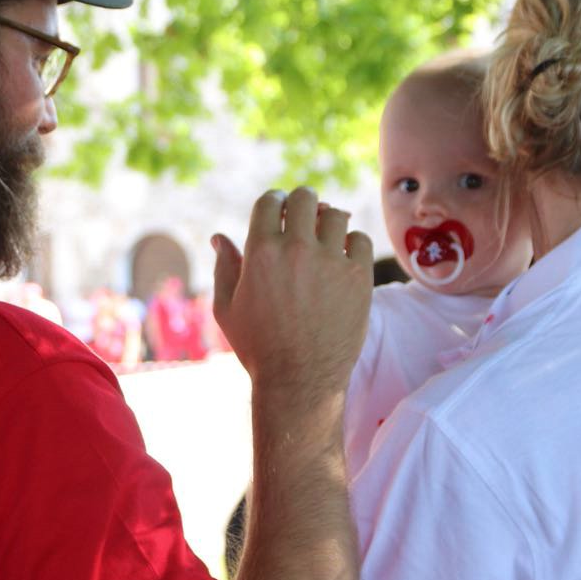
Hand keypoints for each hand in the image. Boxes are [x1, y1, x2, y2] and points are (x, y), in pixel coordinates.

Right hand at [211, 187, 372, 395]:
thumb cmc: (258, 348)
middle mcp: (296, 249)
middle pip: (306, 198)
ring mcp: (330, 262)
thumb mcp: (228, 309)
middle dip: (304, 205)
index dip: (275, 201)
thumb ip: (224, 267)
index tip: (281, 210)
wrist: (299, 381)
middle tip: (306, 218)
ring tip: (326, 240)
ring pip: (336, 215)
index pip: (270, 201)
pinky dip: (353, 244)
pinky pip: (360, 240)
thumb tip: (219, 237)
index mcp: (260, 251)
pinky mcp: (358, 277)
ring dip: (329, 223)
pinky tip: (343, 260)